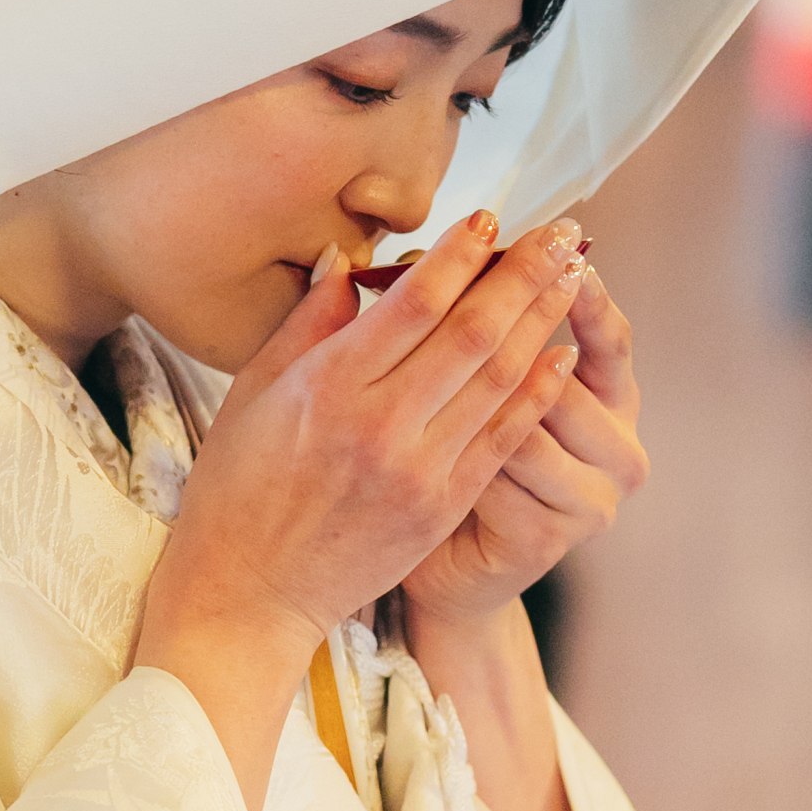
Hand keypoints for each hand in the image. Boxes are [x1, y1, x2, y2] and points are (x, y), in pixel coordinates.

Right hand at [135, 210, 587, 810]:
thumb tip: (346, 260)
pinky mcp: (440, 507)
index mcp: (327, 387)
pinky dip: (537, 391)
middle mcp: (379, 425)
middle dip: (524, 275)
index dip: (460, 254)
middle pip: (472, 332)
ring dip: (544, 321)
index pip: (414, 303)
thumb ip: (307, 324)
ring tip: (574, 275)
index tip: (492, 217)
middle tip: (564, 232)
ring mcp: (417, 470)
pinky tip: (562, 352)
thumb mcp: (251, 393)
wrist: (248, 593)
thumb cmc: (237, 489)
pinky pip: (502, 437)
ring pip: (498, 379)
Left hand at [400, 265, 645, 637]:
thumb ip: (461, 323)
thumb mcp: (465, 385)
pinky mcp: (549, 540)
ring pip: (530, 424)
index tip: (561, 249)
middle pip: (568, 372)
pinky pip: (498, 479)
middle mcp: (618, 447)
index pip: (612, 337)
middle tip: (465, 286)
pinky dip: (458, 454)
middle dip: (512, 328)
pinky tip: (425, 438)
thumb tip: (419, 255)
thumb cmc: (452, 455)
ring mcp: (591, 499)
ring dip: (477, 394)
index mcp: (608, 399)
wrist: (442, 564)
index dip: (587, 295)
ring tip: (429, 370)